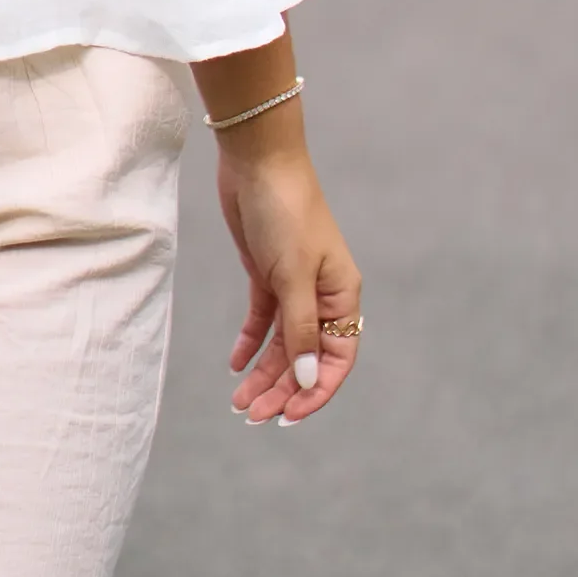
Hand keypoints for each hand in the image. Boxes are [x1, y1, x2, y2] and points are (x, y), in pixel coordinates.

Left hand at [218, 138, 360, 426]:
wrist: (256, 159)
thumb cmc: (285, 210)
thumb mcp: (293, 275)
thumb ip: (300, 330)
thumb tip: (307, 381)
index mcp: (341, 295)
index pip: (336, 359)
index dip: (315, 391)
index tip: (289, 417)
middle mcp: (321, 295)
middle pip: (305, 356)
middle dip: (282, 389)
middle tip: (252, 415)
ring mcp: (293, 285)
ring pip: (282, 344)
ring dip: (263, 373)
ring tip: (239, 402)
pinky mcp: (267, 274)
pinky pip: (262, 320)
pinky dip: (250, 343)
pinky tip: (235, 364)